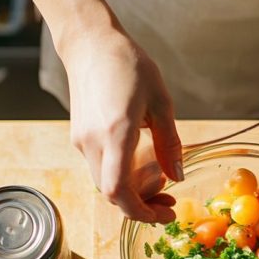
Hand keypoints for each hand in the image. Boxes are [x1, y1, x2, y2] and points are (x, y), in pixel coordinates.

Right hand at [61, 26, 182, 222]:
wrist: (89, 43)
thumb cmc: (128, 64)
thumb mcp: (161, 101)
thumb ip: (169, 143)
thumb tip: (178, 176)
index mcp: (115, 133)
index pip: (118, 191)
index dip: (140, 212)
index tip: (165, 214)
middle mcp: (92, 142)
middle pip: (112, 194)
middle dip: (142, 207)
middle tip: (170, 205)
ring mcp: (82, 141)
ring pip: (106, 184)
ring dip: (132, 194)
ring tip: (161, 187)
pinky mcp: (79, 137)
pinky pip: (101, 169)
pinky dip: (122, 178)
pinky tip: (141, 167)